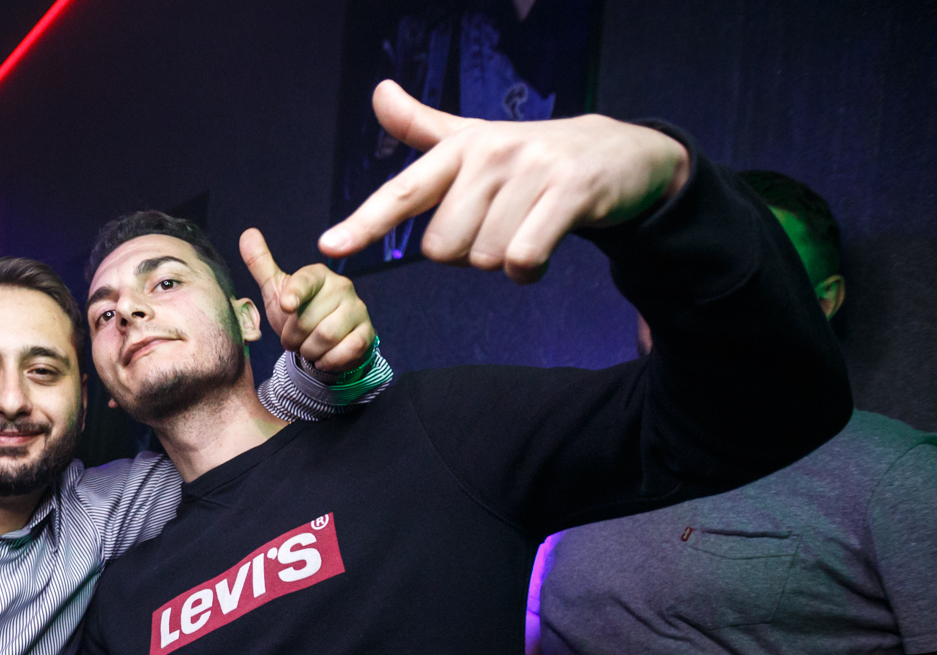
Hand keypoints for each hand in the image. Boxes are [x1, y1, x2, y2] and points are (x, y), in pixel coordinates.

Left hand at [237, 236, 374, 372]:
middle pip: (308, 320)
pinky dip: (328, 361)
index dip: (293, 295)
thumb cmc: (299, 313)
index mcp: (319, 275)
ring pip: (325, 337)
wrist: (324, 342)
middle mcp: (342, 287)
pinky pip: (345, 351)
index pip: (305, 281)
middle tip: (293, 339)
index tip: (286, 307)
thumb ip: (260, 264)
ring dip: (308, 350)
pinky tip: (324, 356)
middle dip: (292, 338)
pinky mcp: (367, 333)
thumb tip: (247, 233)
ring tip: (307, 347)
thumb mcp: (277, 290)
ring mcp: (358, 310)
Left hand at [320, 79, 691, 283]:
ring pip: (482, 258)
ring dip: (500, 261)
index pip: (402, 193)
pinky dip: (527, 271)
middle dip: (464, 253)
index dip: (364, 223)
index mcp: (458, 149)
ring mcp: (530, 171)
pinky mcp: (568, 193)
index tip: (329, 247)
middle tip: (496, 224)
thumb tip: (380, 93)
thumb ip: (423, 127)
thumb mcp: (474, 140)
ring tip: (524, 227)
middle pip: (441, 248)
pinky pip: (522, 259)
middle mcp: (489, 155)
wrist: (617, 152)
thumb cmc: (530, 156)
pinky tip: (541, 250)